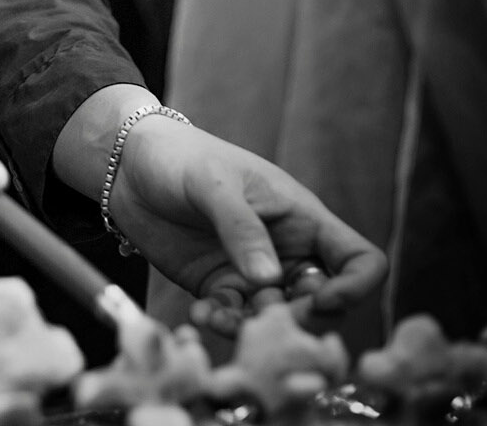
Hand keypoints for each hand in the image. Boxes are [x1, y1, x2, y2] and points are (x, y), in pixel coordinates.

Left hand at [108, 115, 387, 335]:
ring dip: (255, 328)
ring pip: (278, 319)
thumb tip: (270, 281)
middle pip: (323, 304)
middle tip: (263, 320)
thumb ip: (242, 229)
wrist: (127, 165)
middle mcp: (287, 251)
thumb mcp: (215, 185)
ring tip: (216, 316)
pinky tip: (199, 314)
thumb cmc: (181, 158)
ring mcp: (253, 272)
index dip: (355, 288)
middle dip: (301, 320)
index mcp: (303, 219)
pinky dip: (223, 323)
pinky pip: (235, 318)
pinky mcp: (219, 286)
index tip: (322, 300)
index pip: (360, 260)